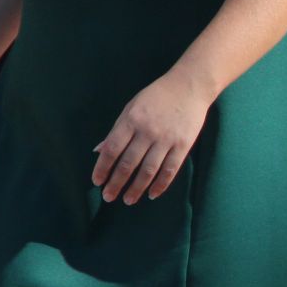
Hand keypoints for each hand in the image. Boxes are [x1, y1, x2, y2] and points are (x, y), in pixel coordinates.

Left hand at [92, 71, 212, 202]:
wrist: (189, 86)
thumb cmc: (157, 96)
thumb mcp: (131, 107)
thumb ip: (116, 130)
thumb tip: (99, 151)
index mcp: (131, 120)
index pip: (112, 149)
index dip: (103, 167)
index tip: (97, 181)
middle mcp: (148, 131)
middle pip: (128, 163)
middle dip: (116, 183)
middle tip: (108, 197)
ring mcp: (167, 139)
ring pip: (148, 170)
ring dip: (136, 188)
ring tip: (128, 200)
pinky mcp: (183, 145)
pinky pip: (170, 169)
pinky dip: (160, 184)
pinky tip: (152, 194)